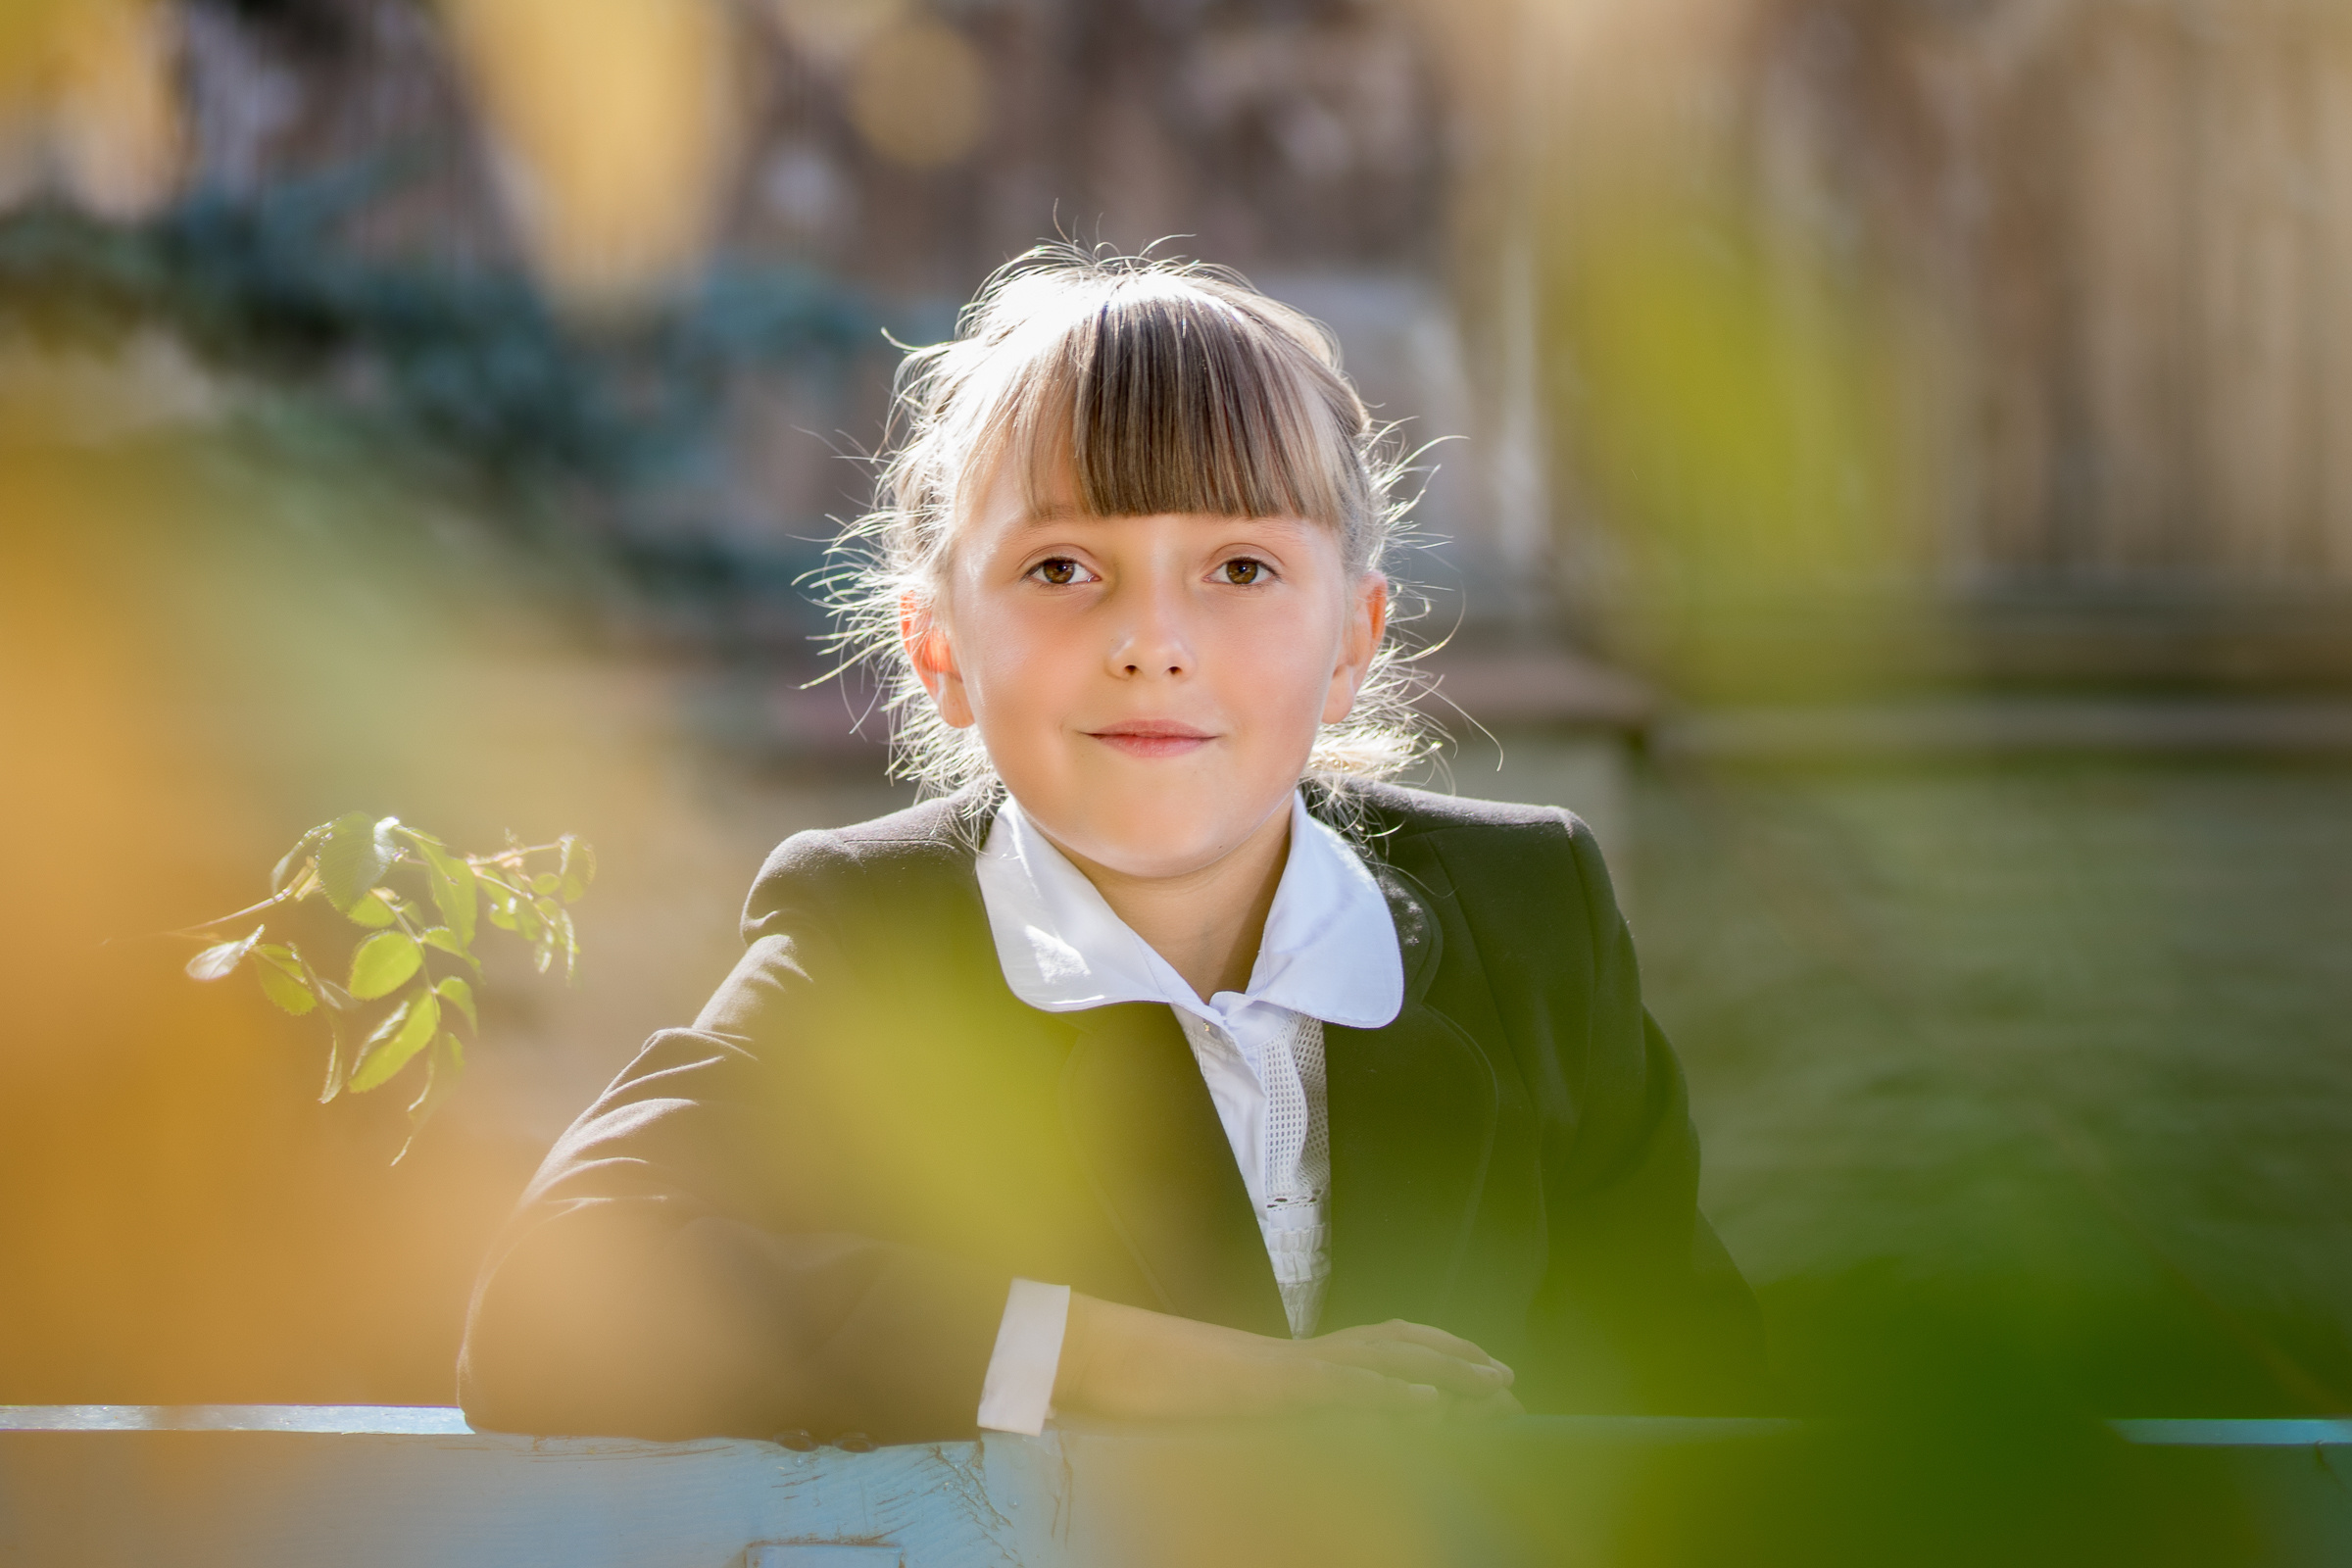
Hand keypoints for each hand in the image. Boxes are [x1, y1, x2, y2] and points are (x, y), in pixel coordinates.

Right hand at [1053, 1294, 1514, 1422]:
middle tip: (1511, 1381)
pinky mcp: (1276, 1387)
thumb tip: (1296, 1433)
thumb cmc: (1159, 1388)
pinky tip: (1433, 1407)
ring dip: (1448, 1372)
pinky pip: (1344, 1390)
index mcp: (1297, 1360)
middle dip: (1460, 1361)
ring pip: (1386, 1361)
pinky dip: (1394, 1396)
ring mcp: (1292, 1367)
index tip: (1480, 1369)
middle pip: (1399, 1346)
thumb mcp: (1229, 1410)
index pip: (1381, 1345)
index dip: (1435, 1353)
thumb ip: (1270, 1415)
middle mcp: (1304, 1355)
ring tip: (1496, 1385)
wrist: (1110, 1360)